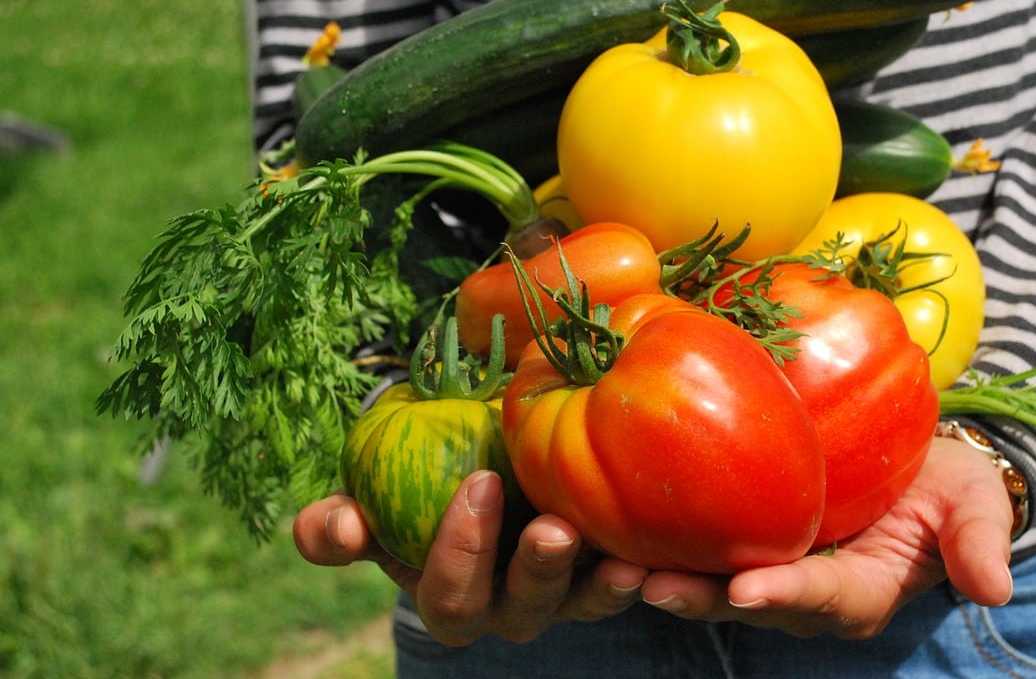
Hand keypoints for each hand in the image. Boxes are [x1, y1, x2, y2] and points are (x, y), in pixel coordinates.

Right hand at [293, 470, 647, 645]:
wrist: (482, 469)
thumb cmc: (418, 486)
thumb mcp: (373, 501)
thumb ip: (340, 523)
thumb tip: (338, 526)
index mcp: (449, 595)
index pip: (448, 595)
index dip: (459, 550)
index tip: (478, 483)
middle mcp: (507, 607)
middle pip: (520, 608)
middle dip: (536, 571)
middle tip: (551, 527)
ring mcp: (562, 596)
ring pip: (581, 603)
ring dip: (598, 584)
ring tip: (621, 558)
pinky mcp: (607, 574)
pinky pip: (626, 581)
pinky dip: (643, 570)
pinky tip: (654, 548)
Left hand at [639, 436, 1015, 638]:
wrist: (916, 462)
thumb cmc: (947, 483)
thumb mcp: (974, 504)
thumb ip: (978, 541)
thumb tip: (996, 588)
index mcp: (862, 591)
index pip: (823, 597)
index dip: (787, 595)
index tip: (749, 589)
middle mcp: (807, 592)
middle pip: (750, 602)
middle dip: (703, 598)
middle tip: (652, 586)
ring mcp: (771, 566)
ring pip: (713, 582)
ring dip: (667, 577)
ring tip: (615, 566)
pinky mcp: (743, 536)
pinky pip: (701, 544)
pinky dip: (662, 539)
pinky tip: (617, 521)